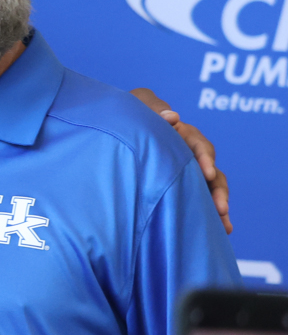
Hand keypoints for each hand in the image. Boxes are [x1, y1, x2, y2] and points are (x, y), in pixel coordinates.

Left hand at [129, 89, 230, 234]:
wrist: (109, 132)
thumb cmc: (124, 115)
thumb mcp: (135, 105)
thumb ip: (152, 107)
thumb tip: (174, 117)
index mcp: (179, 133)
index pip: (198, 144)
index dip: (204, 158)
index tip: (207, 173)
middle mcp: (186, 152)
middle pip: (210, 171)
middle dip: (218, 190)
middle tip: (221, 208)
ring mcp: (184, 170)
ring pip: (208, 188)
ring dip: (218, 205)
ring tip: (224, 226)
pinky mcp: (179, 185)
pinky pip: (197, 199)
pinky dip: (208, 212)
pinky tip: (219, 229)